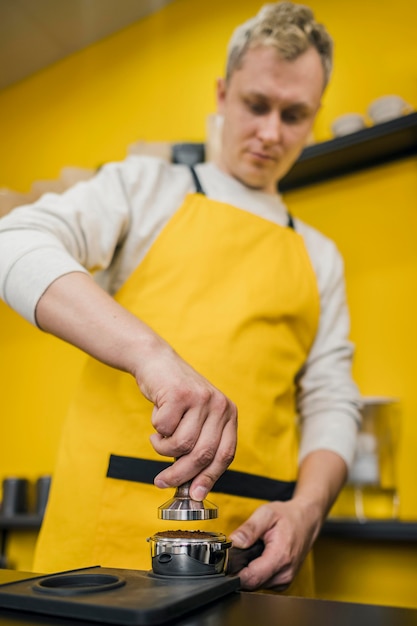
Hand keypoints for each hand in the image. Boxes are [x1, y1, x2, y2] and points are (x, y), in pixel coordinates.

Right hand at [35, 273, 236, 500]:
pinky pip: (165, 429)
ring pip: (182, 444)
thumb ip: (199, 446)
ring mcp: (200, 398)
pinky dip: (156, 430)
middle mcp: (219, 405)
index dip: (210, 477)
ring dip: (163, 448)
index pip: (225, 454)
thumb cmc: (175, 397)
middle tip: (162, 482)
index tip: (195, 495)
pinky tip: (156, 419)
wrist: (156, 362)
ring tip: (158, 438)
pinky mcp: (179, 394)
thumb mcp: (197, 418)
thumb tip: (194, 489)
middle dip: (181, 474)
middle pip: (203, 453)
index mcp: (229, 414)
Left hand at [229, 497, 320, 590]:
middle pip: (251, 584)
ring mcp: (285, 580)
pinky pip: (263, 583)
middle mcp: (284, 574)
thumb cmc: (288, 517)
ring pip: (256, 585)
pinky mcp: (283, 582)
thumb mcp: (266, 513)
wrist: (306, 521)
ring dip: (249, 571)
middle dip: (241, 569)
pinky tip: (260, 558)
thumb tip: (234, 541)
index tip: (228, 561)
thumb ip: (249, 528)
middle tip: (243, 550)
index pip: (250, 579)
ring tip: (254, 552)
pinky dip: (257, 572)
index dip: (234, 572)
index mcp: (280, 557)